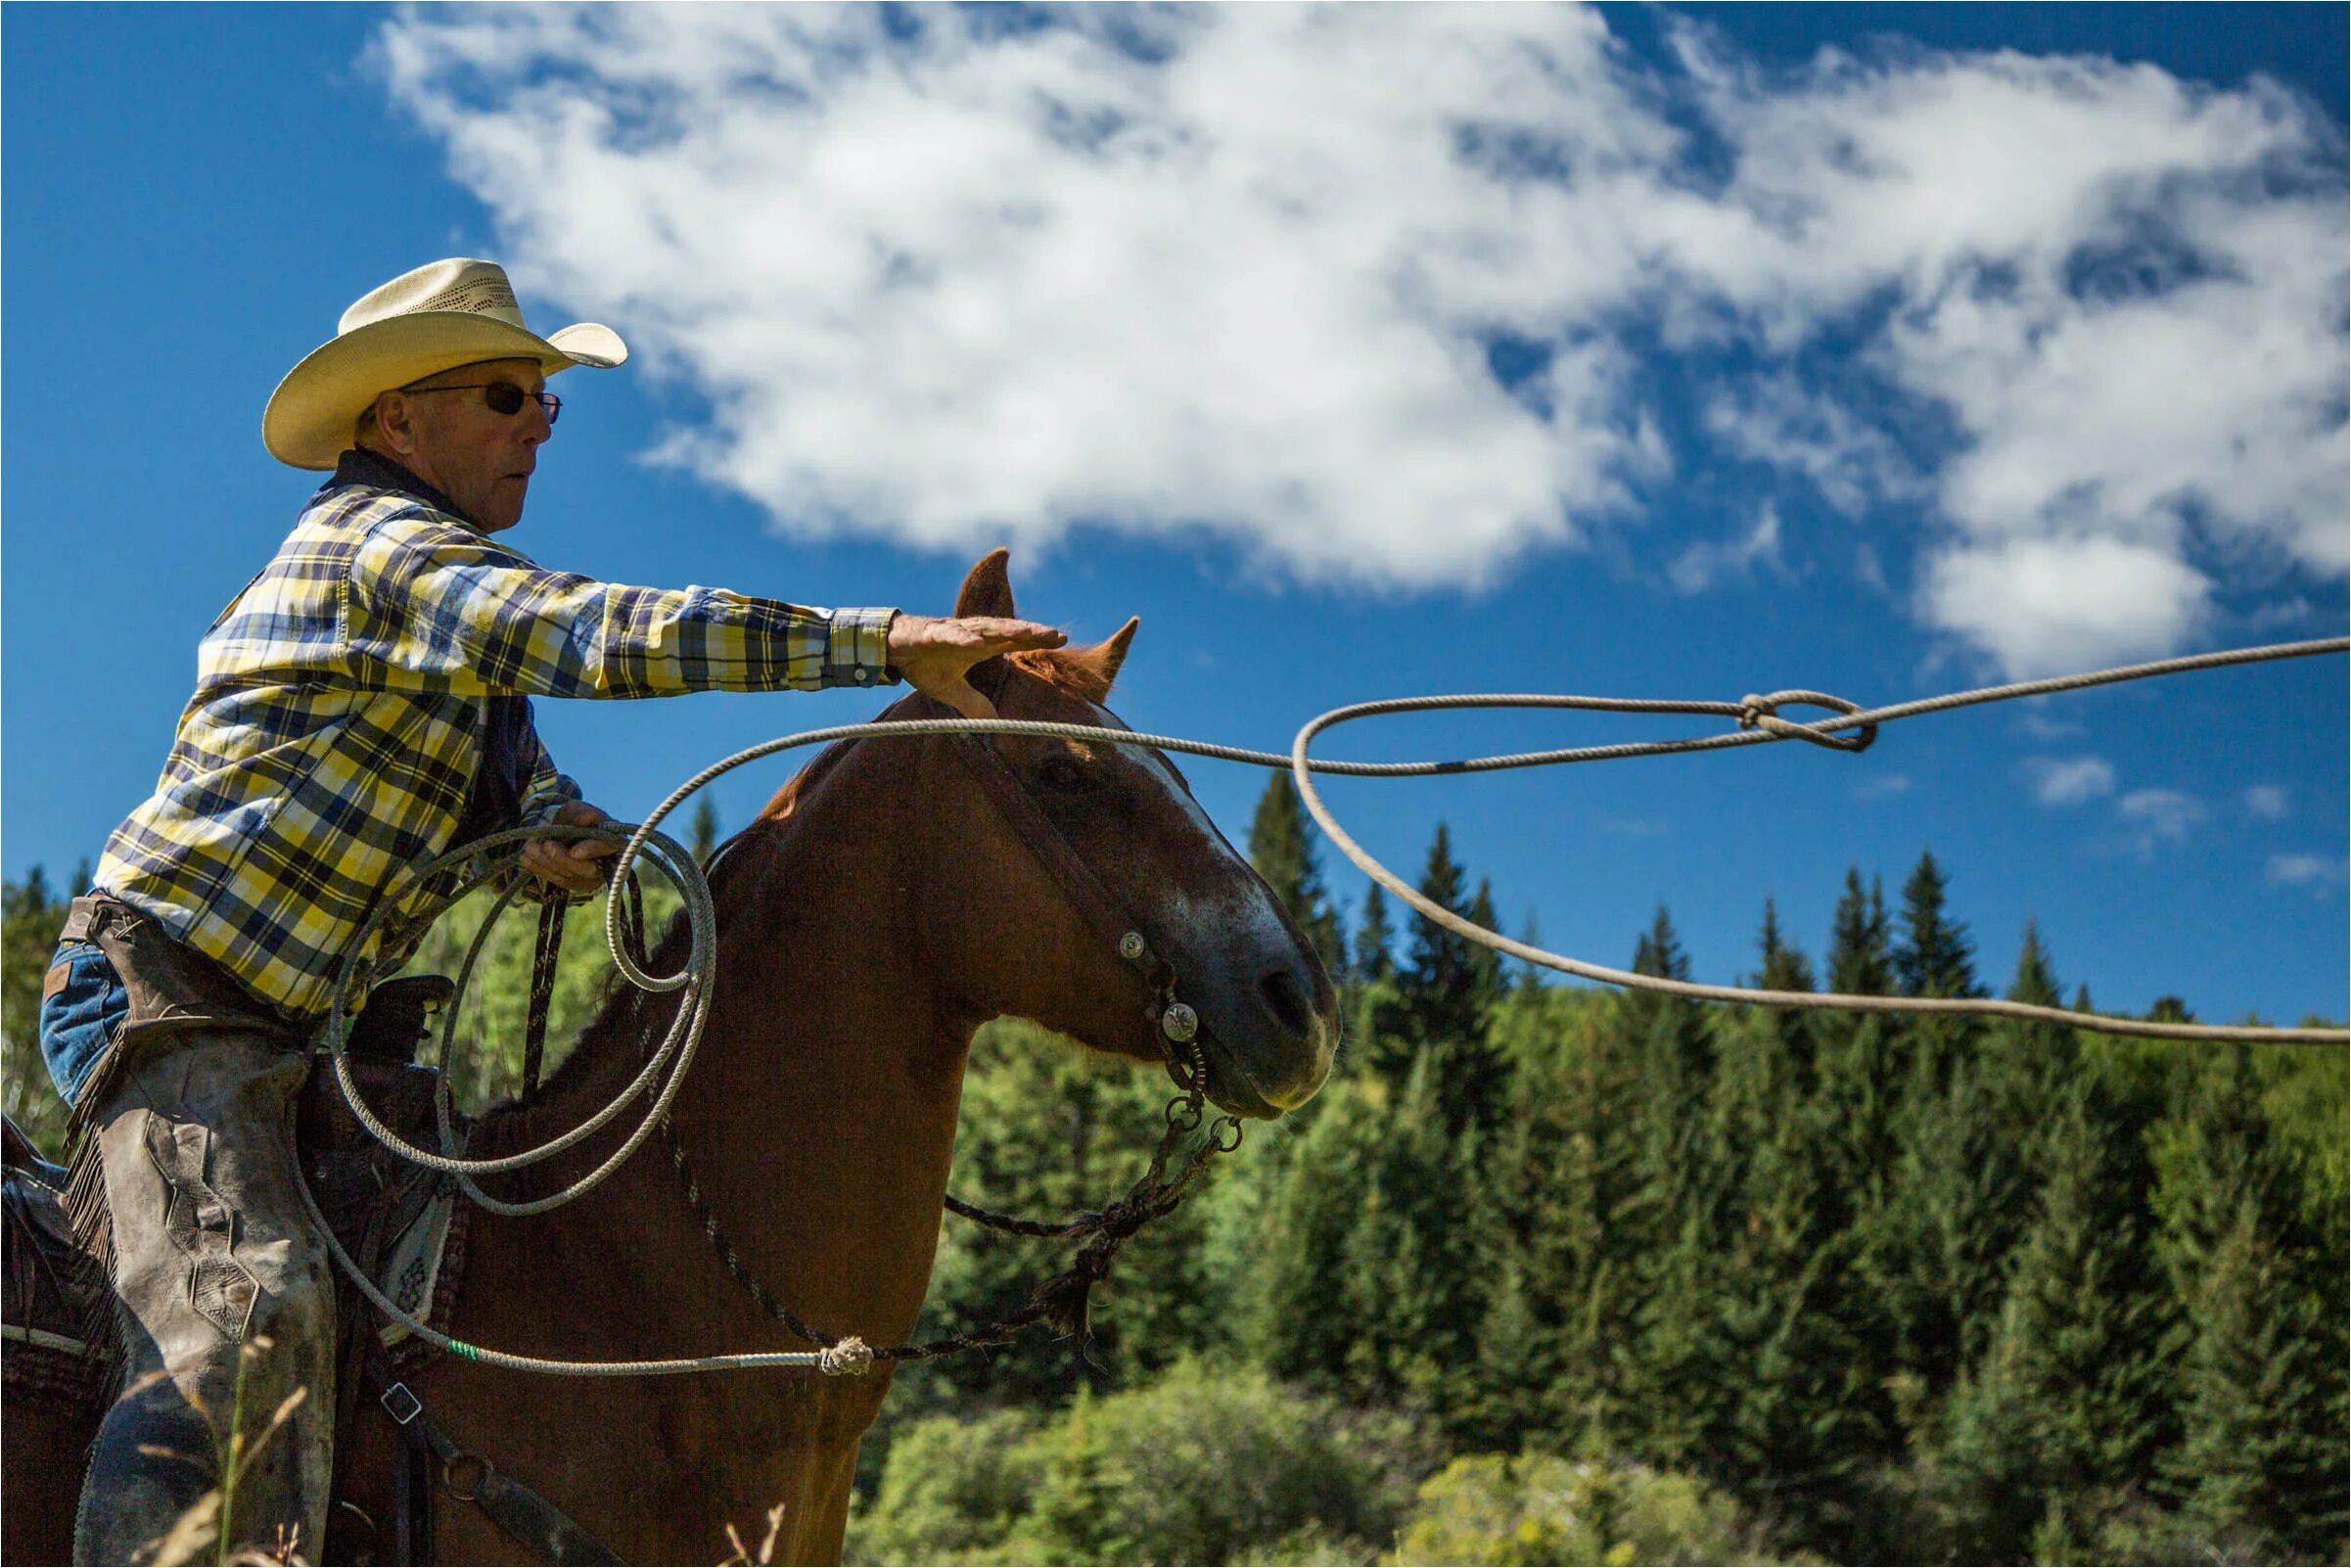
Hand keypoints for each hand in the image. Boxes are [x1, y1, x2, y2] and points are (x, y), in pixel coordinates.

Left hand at [520, 801, 619, 898]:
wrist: (562, 831)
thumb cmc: (574, 818)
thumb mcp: (578, 809)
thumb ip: (584, 813)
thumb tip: (587, 818)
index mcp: (614, 843)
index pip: (608, 849)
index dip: (592, 851)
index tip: (574, 851)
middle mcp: (607, 865)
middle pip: (588, 870)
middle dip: (564, 859)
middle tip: (546, 845)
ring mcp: (590, 879)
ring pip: (568, 877)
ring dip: (547, 863)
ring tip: (529, 847)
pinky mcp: (573, 884)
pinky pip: (556, 880)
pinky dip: (539, 869)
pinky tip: (526, 858)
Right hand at [887, 613, 1066, 719]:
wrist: (892, 646)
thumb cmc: (924, 662)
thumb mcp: (951, 689)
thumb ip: (973, 704)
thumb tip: (994, 725)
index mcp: (981, 644)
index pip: (1015, 640)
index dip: (1037, 640)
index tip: (1062, 640)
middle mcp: (973, 634)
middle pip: (1009, 630)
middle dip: (1033, 632)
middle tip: (1057, 635)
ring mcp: (954, 631)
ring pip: (987, 628)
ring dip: (1009, 629)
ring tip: (1031, 632)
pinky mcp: (933, 633)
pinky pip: (950, 635)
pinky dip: (963, 637)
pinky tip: (976, 642)